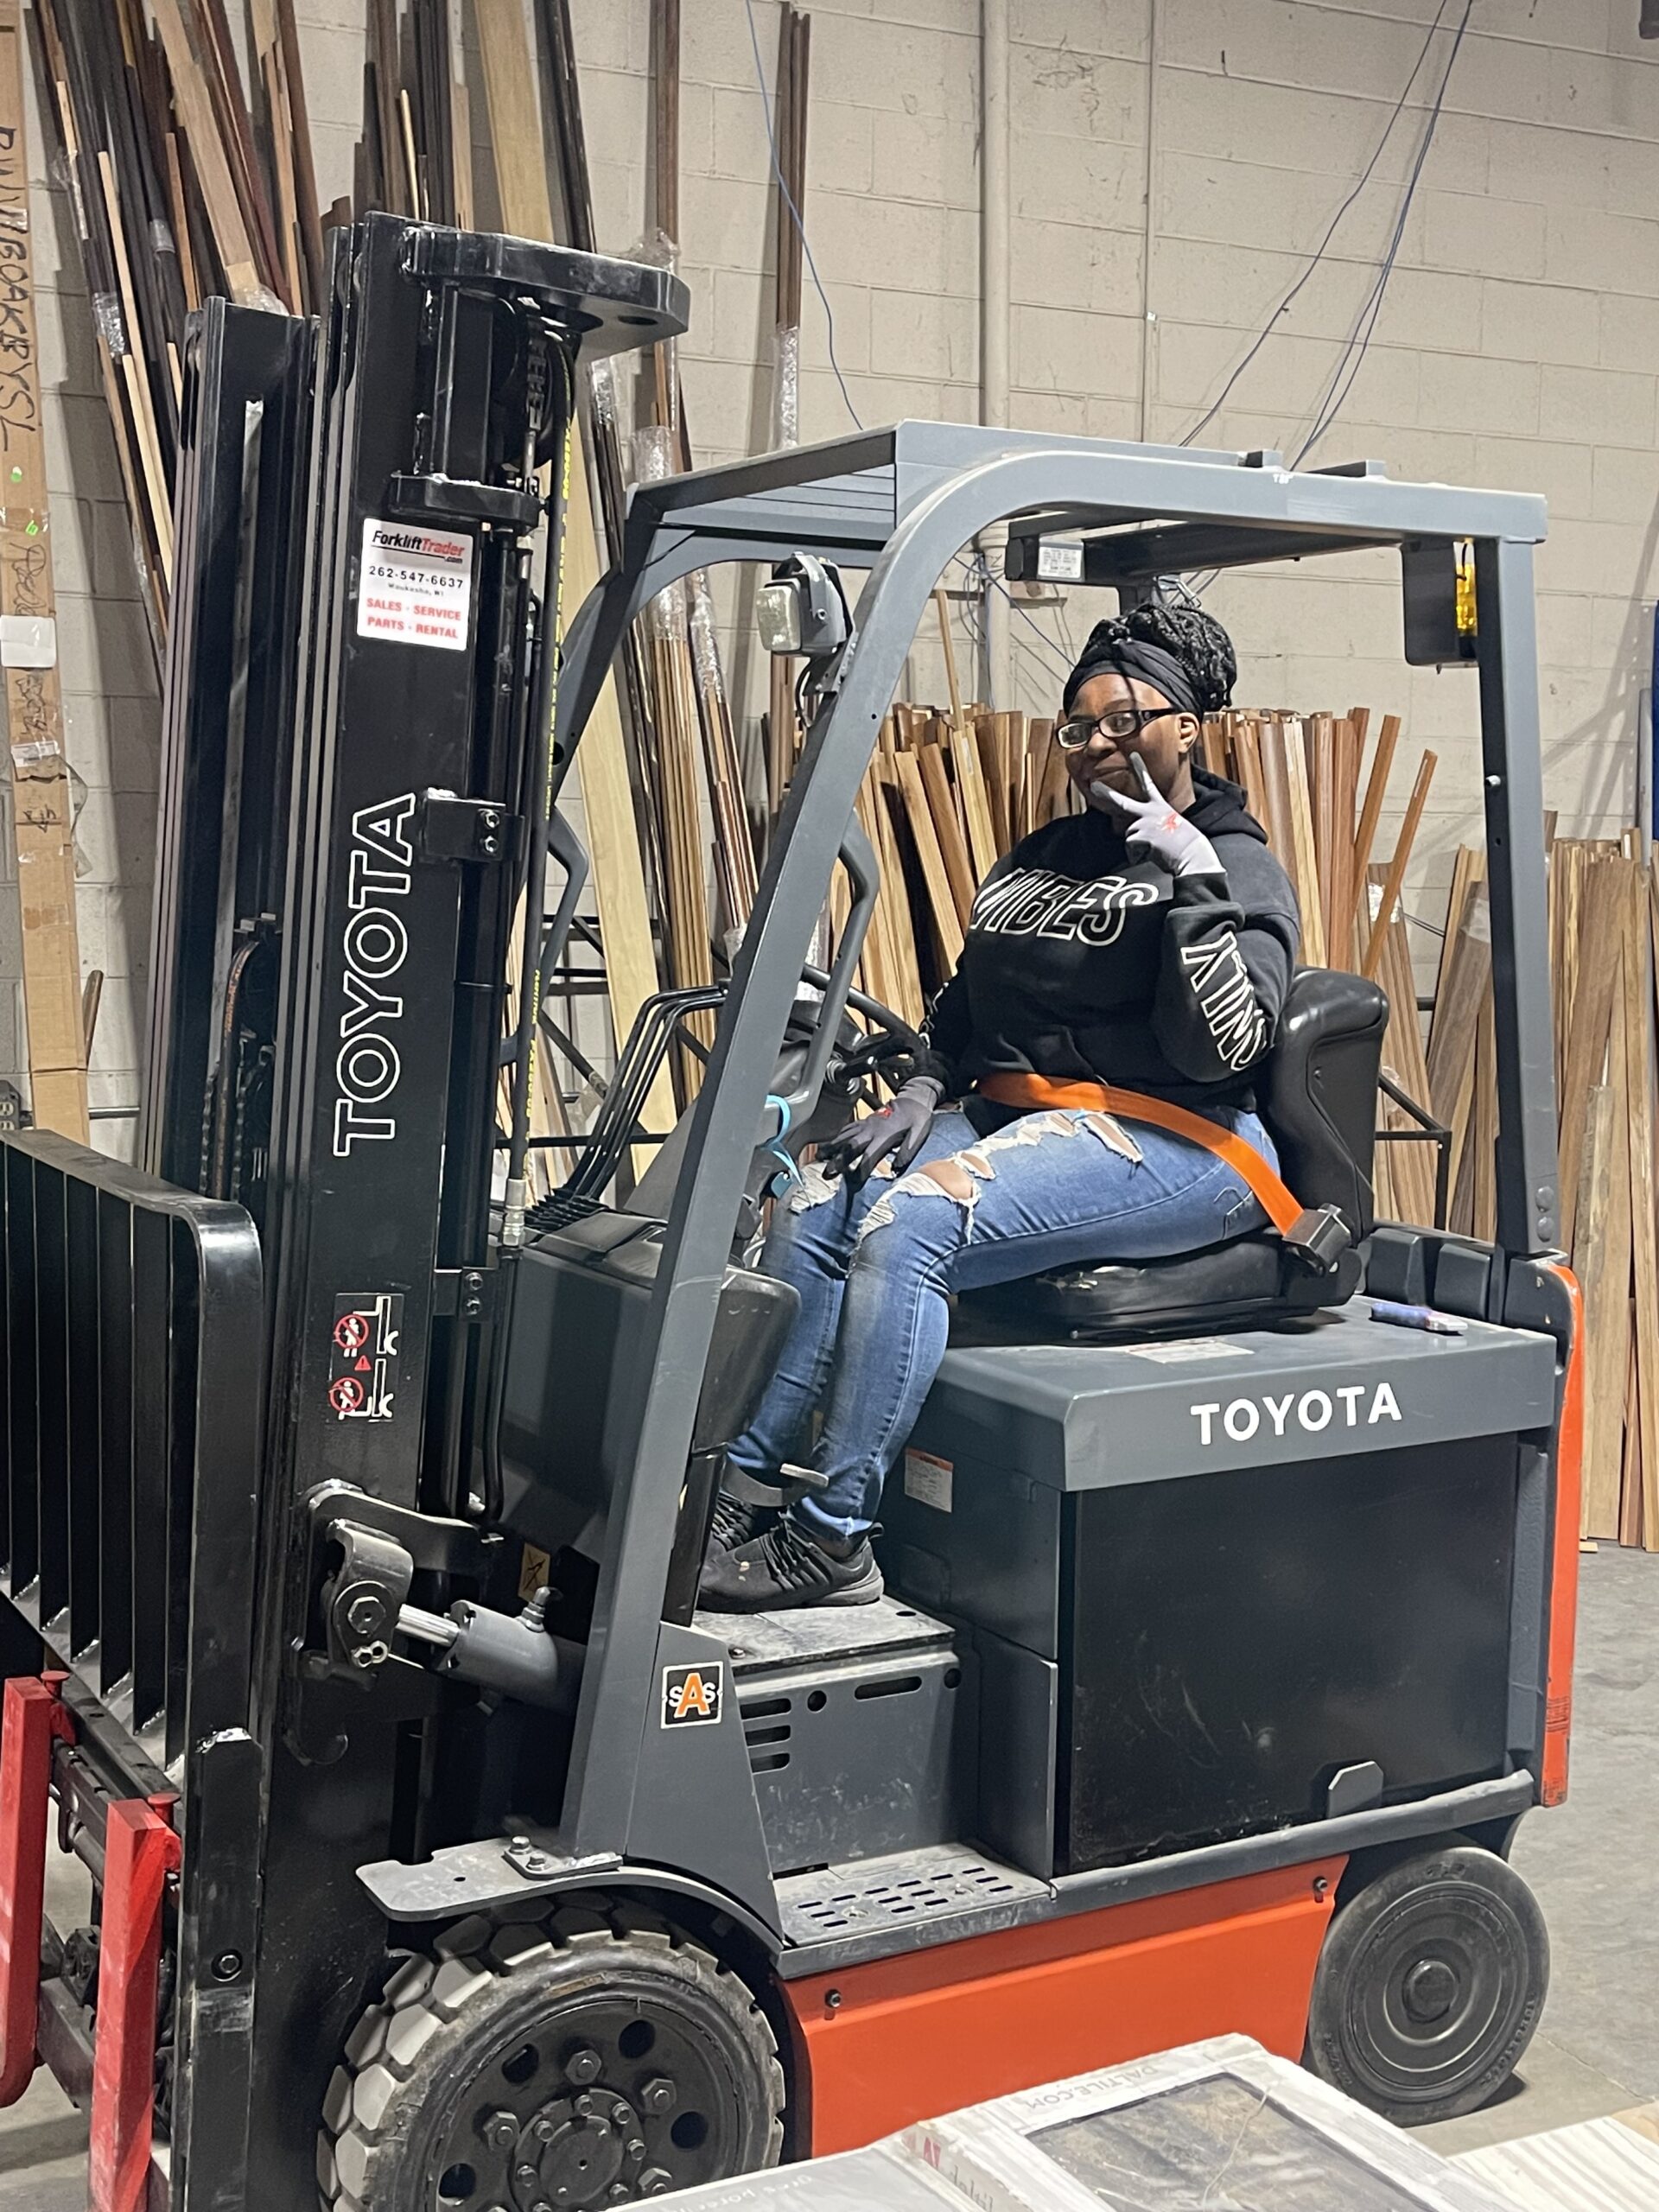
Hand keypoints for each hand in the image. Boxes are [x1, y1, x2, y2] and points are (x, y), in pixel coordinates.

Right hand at [819, 1077, 940, 1186]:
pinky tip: (828, 1145)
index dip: (861, 1170)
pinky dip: (836, 1138)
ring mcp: (865, 1124)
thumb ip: (908, 1150)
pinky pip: (846, 1129)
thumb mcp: (919, 1133)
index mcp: (885, 1135)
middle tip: (827, 1173)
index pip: (869, 1156)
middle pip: (850, 1146)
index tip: (854, 1182)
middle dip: (838, 1160)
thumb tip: (896, 1170)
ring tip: (819, 1158)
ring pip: (844, 1136)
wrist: (913, 1099)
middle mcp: (871, 1130)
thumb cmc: (917, 1118)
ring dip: (831, 1148)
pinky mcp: (863, 1121)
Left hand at [1099, 753, 1222, 877]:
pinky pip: (1131, 850)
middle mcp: (1150, 812)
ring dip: (1138, 847)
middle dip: (1106, 793)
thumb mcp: (1170, 826)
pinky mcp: (1140, 836)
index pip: (1148, 785)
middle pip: (1122, 802)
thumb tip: (1136, 833)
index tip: (1133, 755)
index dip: (1141, 769)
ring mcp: (1144, 822)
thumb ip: (1152, 823)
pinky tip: (1153, 854)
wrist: (1192, 853)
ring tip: (1156, 849)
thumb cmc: (1184, 844)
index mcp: (1160, 807)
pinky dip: (1138, 856)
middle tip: (1094, 785)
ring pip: (1129, 836)